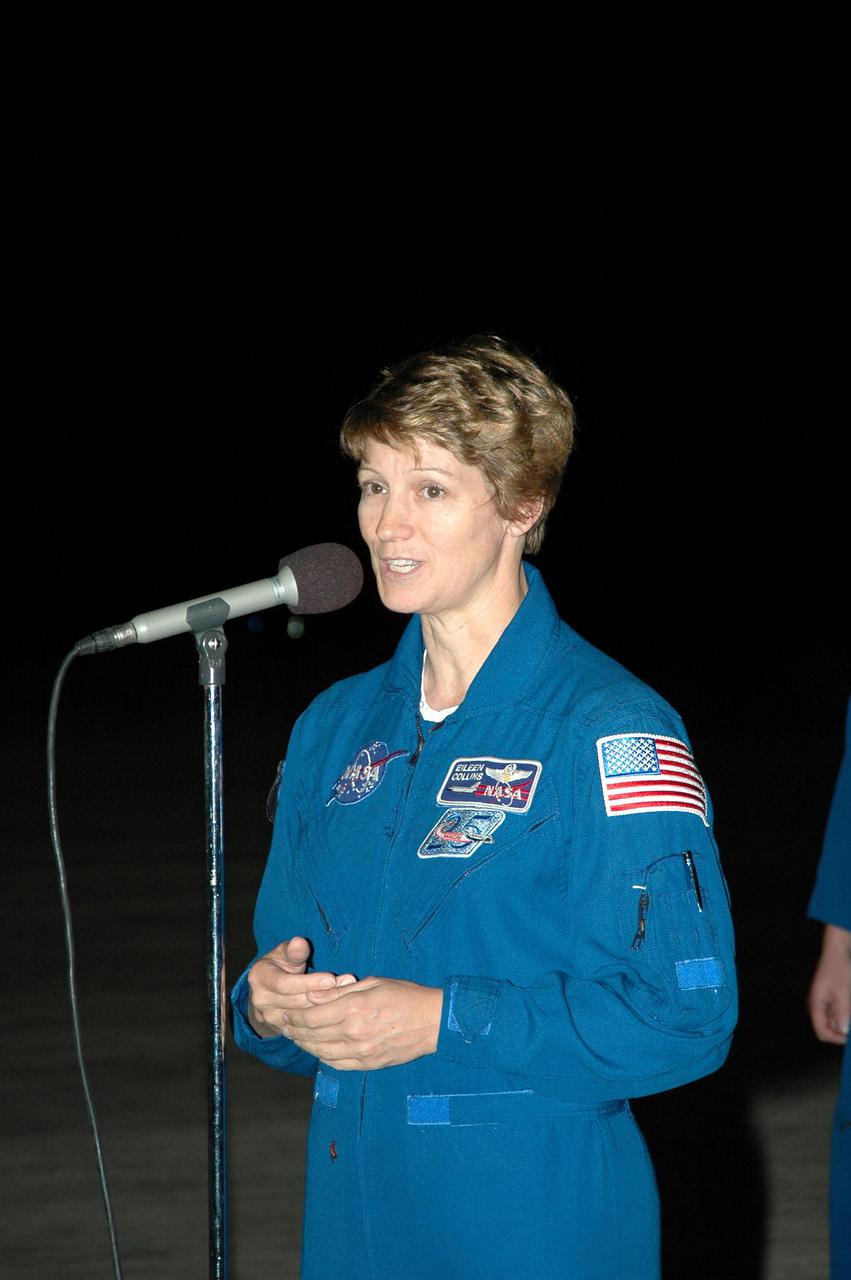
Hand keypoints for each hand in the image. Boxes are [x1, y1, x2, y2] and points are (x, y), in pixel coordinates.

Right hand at [246, 937, 354, 1039]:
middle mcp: (261, 1001)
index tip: (330, 978)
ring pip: (304, 1016)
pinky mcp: (282, 1030)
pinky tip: (340, 1008)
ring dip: (328, 1005)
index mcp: (259, 978)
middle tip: (348, 984)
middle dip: (324, 993)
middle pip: (297, 1001)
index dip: (309, 982)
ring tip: (349, 992)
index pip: (285, 984)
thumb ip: (293, 950)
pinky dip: (324, 1017)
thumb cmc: (280, 964)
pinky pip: (307, 1026)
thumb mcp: (284, 953)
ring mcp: (270, 1018)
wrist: (269, 989)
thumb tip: (299, 942)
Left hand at [282, 977, 442, 1069]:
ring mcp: (361, 1052)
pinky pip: (337, 1064)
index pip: (311, 1016)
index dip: (294, 1016)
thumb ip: (339, 991)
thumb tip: (311, 996)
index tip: (286, 1012)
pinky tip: (318, 1050)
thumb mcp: (371, 983)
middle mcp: (353, 1033)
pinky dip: (323, 1057)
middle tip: (285, 1025)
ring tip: (297, 1037)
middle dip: (294, 1030)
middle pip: (312, 1036)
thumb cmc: (404, 995)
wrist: (433, 1022)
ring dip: (305, 1046)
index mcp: (353, 1008)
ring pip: (321, 1053)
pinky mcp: (368, 1064)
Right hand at [807, 924, 850, 1044]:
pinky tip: (850, 1007)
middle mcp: (818, 1006)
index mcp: (815, 1005)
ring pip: (835, 1022)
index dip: (836, 1038)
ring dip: (845, 1022)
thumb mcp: (842, 991)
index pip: (821, 1031)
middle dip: (842, 1031)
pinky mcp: (832, 999)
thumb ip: (841, 1012)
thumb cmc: (838, 968)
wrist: (838, 951)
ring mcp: (824, 1003)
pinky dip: (846, 1014)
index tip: (850, 1039)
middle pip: (828, 1028)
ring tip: (850, 1010)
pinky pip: (839, 1013)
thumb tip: (842, 1031)